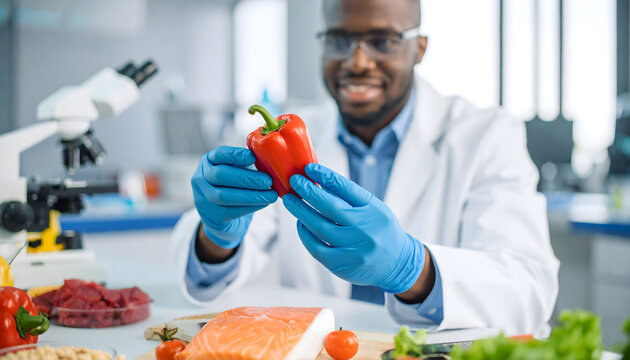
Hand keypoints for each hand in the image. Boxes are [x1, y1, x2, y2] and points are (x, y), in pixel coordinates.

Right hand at [191, 146, 277, 248]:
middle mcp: (200, 178)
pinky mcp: (211, 216)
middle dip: (246, 178)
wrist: (222, 216)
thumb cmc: (234, 186)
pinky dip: (250, 206)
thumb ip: (247, 162)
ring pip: (224, 195)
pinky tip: (264, 203)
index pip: (219, 154)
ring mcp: (202, 198)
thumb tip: (268, 155)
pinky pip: (230, 211)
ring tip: (271, 195)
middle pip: (220, 175)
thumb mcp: (238, 170)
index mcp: (208, 161)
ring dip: (251, 195)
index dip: (235, 155)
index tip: (253, 157)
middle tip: (267, 180)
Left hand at [282, 163, 424, 292]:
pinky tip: (300, 223)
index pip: (345, 188)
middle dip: (308, 192)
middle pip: (329, 207)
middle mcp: (364, 229)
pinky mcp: (342, 265)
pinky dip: (305, 234)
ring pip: (319, 227)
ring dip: (301, 212)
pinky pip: (316, 248)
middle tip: (294, 181)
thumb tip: (319, 181)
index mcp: (373, 210)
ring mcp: (353, 249)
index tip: (308, 168)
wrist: (398, 263)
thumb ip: (350, 197)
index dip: (324, 176)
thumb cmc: (380, 230)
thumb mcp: (374, 208)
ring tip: (291, 200)